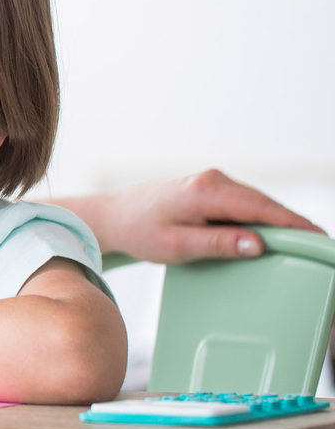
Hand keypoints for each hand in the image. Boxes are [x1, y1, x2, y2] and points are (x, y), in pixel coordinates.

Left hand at [85, 169, 323, 264]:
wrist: (115, 217)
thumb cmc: (140, 231)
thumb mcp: (177, 246)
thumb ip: (218, 244)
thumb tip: (258, 244)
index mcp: (206, 191)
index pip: (262, 208)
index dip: (294, 224)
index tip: (318, 238)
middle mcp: (213, 180)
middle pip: (265, 204)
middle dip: (291, 225)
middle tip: (316, 248)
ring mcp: (213, 182)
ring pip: (256, 204)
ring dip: (275, 223)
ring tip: (298, 246)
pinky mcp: (211, 188)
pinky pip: (244, 204)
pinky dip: (259, 219)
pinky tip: (268, 237)